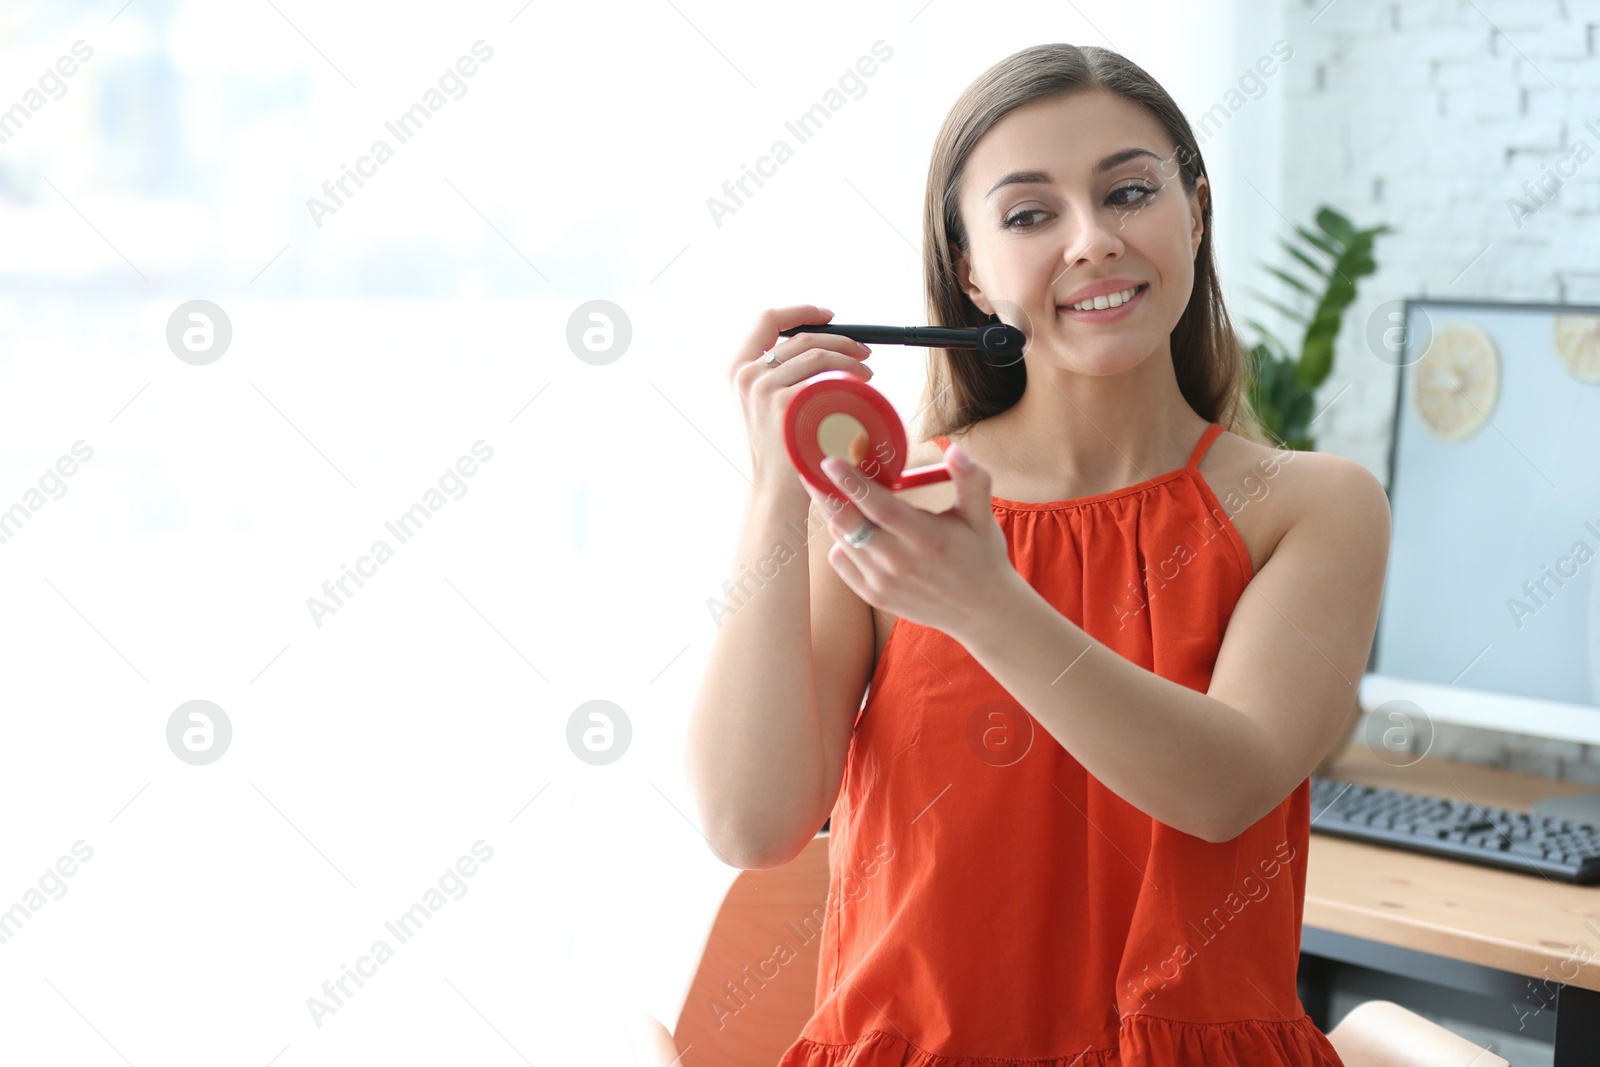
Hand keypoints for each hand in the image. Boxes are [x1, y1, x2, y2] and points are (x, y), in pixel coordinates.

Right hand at [727, 305, 873, 501]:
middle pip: (802, 337)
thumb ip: (777, 370)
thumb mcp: (764, 402)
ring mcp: (763, 389)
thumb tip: (817, 341)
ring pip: (818, 355)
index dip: (801, 311)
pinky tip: (861, 387)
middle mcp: (745, 375)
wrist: (775, 488)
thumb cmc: (779, 446)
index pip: (766, 319)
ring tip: (866, 372)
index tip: (828, 314)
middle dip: (840, 339)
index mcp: (736, 368)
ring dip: (850, 358)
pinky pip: (825, 378)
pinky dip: (849, 378)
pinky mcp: (784, 404)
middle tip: (863, 351)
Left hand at [803, 441, 1020, 640]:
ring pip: (842, 539)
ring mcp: (883, 583)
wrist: (982, 612)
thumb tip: (953, 449)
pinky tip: (854, 528)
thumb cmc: (982, 556)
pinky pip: (841, 561)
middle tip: (810, 471)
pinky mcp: (874, 596)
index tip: (829, 460)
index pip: (878, 506)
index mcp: (926, 538)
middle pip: (848, 524)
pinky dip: (840, 541)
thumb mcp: (981, 516)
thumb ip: (971, 479)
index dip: (851, 482)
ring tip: (835, 494)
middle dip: (825, 495)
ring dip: (835, 514)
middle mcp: (900, 563)